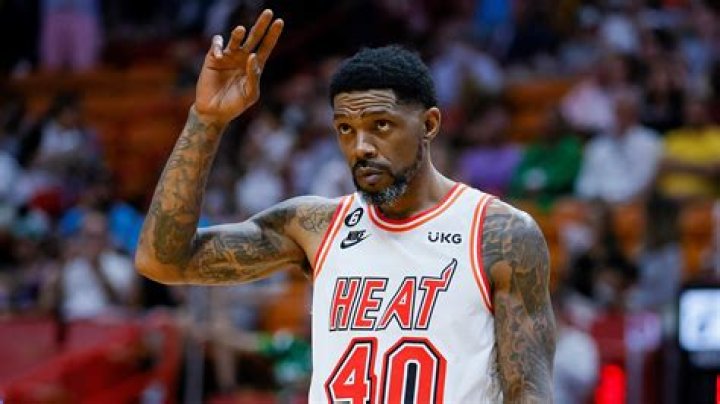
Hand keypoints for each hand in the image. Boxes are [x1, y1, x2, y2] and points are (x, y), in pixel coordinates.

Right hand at [195, 9, 283, 123]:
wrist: (214, 112)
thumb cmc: (235, 105)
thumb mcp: (250, 94)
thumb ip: (253, 77)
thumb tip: (252, 56)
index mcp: (254, 66)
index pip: (266, 47)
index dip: (273, 35)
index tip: (280, 22)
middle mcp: (242, 58)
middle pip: (254, 37)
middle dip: (261, 25)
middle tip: (269, 12)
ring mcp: (228, 56)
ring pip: (235, 38)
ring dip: (238, 34)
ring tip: (241, 31)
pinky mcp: (213, 58)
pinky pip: (216, 45)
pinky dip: (218, 46)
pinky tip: (220, 56)